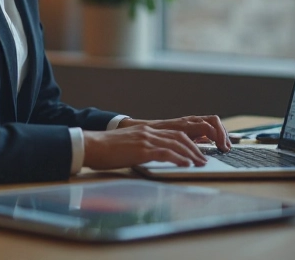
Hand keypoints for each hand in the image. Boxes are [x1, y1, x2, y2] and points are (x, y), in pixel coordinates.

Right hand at [82, 126, 207, 169]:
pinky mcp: (142, 150)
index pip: (174, 133)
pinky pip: (166, 153)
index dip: (188, 142)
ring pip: (176, 144)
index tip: (196, 151)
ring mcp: (146, 140)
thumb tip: (151, 157)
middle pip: (179, 137)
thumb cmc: (105, 149)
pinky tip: (186, 164)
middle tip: (203, 159)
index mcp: (145, 131)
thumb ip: (141, 148)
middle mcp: (148, 132)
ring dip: (191, 154)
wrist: (92, 146)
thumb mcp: (127, 145)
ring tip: (200, 163)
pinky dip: (179, 158)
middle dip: (194, 148)